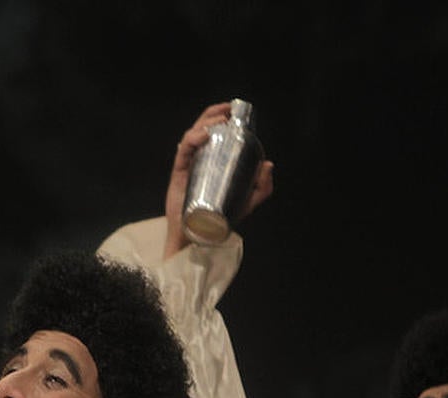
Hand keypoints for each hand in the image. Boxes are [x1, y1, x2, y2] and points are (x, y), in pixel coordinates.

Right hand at [163, 102, 274, 258]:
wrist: (198, 238)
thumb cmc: (219, 220)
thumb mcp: (247, 203)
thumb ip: (261, 188)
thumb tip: (268, 164)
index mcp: (212, 162)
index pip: (214, 134)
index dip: (221, 117)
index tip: (233, 110)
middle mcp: (199, 160)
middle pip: (202, 129)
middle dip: (213, 114)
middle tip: (227, 110)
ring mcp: (188, 166)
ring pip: (192, 136)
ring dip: (205, 124)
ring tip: (220, 121)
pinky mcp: (179, 174)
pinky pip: (184, 152)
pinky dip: (193, 141)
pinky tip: (204, 135)